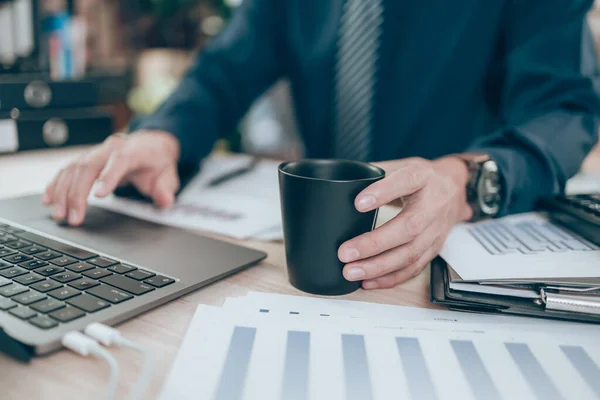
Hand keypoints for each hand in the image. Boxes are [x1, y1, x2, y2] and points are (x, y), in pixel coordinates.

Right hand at [43, 130, 180, 225]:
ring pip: (73, 169)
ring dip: (63, 192)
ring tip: (59, 215)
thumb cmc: (157, 162)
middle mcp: (110, 149)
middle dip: (78, 193)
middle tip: (73, 218)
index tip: (98, 195)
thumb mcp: (169, 174)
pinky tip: (49, 200)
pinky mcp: (85, 160)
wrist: (149, 145)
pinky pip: (66, 170)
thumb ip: (166, 188)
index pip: (119, 161)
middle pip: (89, 166)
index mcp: (133, 151)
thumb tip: (165, 200)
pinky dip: (56, 185)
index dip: (108, 176)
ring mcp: (95, 153)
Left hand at [338, 156, 472, 288]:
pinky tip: (368, 281)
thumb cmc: (422, 178)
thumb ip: (376, 172)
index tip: (358, 204)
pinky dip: (390, 278)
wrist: (455, 188)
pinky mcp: (435, 248)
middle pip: (408, 227)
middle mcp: (433, 204)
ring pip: (410, 253)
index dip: (383, 192)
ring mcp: (436, 230)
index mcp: (422, 177)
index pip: (405, 182)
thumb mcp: (403, 165)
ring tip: (352, 271)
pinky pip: (413, 268)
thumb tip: (343, 182)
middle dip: (374, 243)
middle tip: (345, 252)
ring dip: (379, 267)